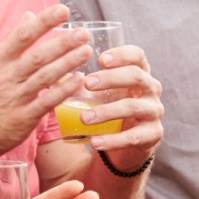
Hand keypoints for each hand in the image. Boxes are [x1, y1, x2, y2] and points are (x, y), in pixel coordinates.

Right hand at [0, 7, 91, 156]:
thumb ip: (13, 42)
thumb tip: (30, 15)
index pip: (22, 36)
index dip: (43, 22)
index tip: (63, 10)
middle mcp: (5, 77)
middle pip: (37, 56)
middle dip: (62, 43)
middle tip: (84, 33)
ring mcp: (14, 98)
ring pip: (44, 77)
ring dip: (67, 63)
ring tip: (87, 51)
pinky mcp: (22, 118)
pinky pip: (46, 102)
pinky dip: (63, 91)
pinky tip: (80, 80)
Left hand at [73, 45, 164, 169]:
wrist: (125, 144)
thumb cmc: (108, 110)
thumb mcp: (95, 94)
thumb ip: (75, 82)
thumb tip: (45, 70)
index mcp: (139, 73)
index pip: (137, 56)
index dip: (122, 54)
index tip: (100, 59)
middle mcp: (151, 89)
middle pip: (137, 76)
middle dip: (111, 79)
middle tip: (87, 83)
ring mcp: (154, 112)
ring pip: (133, 107)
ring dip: (107, 112)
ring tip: (84, 118)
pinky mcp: (153, 134)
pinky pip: (134, 137)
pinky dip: (113, 140)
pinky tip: (95, 143)